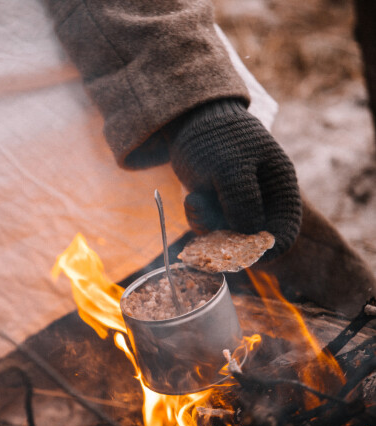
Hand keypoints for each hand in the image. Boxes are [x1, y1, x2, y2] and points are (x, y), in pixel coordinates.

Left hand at [165, 99, 301, 259]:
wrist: (190, 121)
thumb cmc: (218, 138)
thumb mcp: (232, 168)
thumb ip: (242, 201)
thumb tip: (248, 234)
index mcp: (280, 188)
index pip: (284, 233)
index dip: (267, 251)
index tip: (242, 255)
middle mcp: (263, 200)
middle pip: (252, 240)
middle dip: (228, 238)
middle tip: (209, 222)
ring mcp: (238, 204)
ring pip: (227, 235)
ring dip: (208, 226)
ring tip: (197, 198)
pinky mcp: (217, 203)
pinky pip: (209, 225)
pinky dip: (198, 217)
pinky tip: (192, 197)